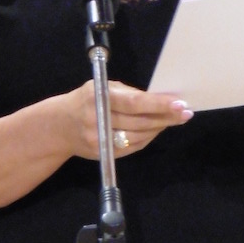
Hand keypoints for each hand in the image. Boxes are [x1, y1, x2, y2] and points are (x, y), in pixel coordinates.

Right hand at [56, 79, 191, 159]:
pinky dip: (148, 138)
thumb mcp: (103, 88)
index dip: (158, 105)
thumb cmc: (86, 101)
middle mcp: (98, 120)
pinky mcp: (103, 154)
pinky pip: (133, 147)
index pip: (134, 103)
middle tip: (185, 113)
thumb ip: (128, 94)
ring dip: (159, 128)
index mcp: (99, 97)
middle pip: (140, 122)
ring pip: (139, 137)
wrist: (59, 126)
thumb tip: (160, 99)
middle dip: (165, 118)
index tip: (179, 104)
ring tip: (174, 119)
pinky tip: (157, 129)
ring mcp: (100, 140)